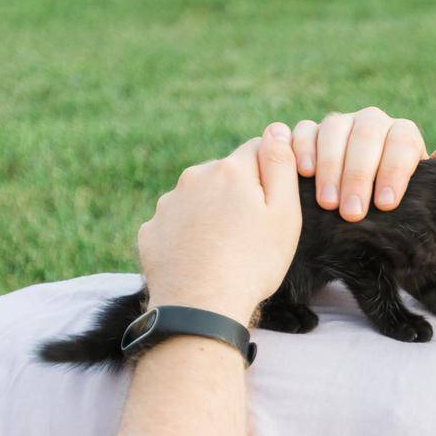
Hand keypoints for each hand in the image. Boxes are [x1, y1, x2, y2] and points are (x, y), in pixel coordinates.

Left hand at [138, 124, 301, 326]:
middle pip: (226, 175)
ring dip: (212, 214)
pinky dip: (189, 236)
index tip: (275, 207)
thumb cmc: (253, 262)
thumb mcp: (284, 214)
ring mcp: (168, 205)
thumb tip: (276, 129)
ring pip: (199, 199)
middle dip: (239, 195)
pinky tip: (201, 259)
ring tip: (226, 251)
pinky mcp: (151, 231)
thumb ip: (281, 166)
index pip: (258, 151)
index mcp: (230, 170)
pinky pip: (176, 224)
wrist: (200, 307)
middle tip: (253, 235)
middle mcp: (194, 178)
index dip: (272, 176)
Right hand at [293, 107, 435, 221]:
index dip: (394, 171)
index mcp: (401, 134)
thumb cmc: (393, 199)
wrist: (359, 199)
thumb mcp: (416, 192)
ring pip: (333, 130)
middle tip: (353, 212)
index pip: (402, 141)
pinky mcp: (309, 130)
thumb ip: (435, 174)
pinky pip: (303, 130)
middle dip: (359, 176)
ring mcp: (339, 123)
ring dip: (330, 167)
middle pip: (367, 135)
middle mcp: (371, 121)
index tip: (387, 203)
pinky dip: (302, 149)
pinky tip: (304, 174)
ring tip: (328, 203)